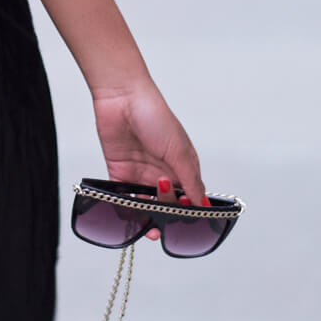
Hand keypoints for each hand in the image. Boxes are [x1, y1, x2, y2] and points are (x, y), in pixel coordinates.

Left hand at [91, 79, 206, 233]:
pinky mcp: (119, 172)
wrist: (121, 97)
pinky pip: (121, 197)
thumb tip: (202, 205)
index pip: (188, 196)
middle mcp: (161, 171)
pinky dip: (125, 209)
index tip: (185, 222)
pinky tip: (130, 216)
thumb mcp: (178, 150)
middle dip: (167, 215)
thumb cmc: (154, 114)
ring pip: (145, 205)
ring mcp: (139, 172)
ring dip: (147, 216)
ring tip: (149, 224)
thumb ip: (190, 180)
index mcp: (181, 165)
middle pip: (166, 203)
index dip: (187, 211)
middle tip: (165, 215)